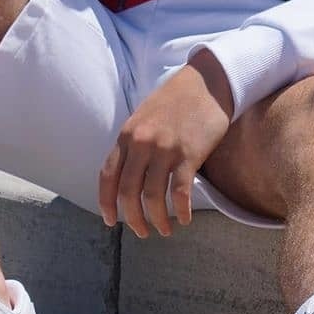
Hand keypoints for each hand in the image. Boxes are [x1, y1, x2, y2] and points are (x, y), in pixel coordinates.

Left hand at [98, 48, 233, 237]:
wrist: (207, 82)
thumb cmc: (176, 100)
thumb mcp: (144, 117)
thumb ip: (133, 143)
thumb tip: (127, 174)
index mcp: (127, 135)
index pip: (107, 176)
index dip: (106, 203)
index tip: (110, 221)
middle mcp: (141, 143)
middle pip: (128, 192)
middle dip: (133, 218)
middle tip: (141, 232)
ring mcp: (165, 149)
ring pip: (152, 196)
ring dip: (157, 219)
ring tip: (163, 230)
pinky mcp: (189, 154)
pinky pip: (180, 192)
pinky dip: (180, 210)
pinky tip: (184, 219)